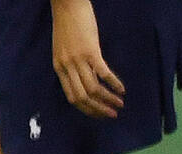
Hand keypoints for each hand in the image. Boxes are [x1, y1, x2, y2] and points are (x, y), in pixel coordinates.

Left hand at [50, 0, 125, 118]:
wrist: (67, 3)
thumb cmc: (67, 24)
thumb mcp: (64, 49)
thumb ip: (73, 66)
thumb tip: (89, 81)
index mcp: (59, 67)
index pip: (72, 98)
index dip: (88, 110)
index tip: (100, 114)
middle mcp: (67, 66)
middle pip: (83, 98)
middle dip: (99, 110)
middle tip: (112, 114)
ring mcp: (78, 59)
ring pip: (94, 89)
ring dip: (108, 100)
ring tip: (119, 104)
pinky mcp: (90, 51)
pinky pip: (103, 74)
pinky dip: (114, 84)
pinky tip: (121, 89)